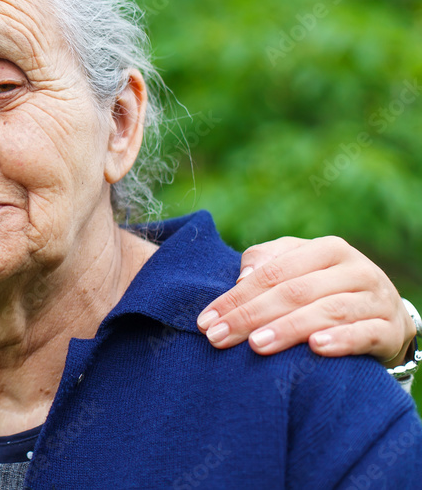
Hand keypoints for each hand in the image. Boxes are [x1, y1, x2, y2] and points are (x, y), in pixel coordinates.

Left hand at [196, 236, 414, 366]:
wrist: (384, 315)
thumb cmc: (325, 289)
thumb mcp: (297, 268)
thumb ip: (266, 264)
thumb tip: (241, 278)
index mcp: (327, 249)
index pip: (272, 272)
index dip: (236, 297)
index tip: (206, 320)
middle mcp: (354, 270)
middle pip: (294, 291)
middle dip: (250, 316)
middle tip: (218, 338)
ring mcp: (376, 299)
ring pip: (328, 311)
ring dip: (288, 329)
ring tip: (256, 345)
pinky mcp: (390, 328)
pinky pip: (365, 333)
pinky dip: (340, 340)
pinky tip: (315, 349)